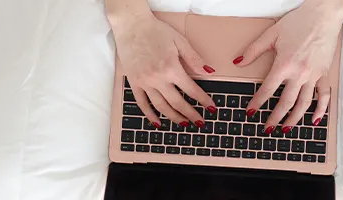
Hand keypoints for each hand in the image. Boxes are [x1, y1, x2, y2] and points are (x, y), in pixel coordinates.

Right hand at [110, 12, 217, 128]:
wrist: (132, 25)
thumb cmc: (155, 31)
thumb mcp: (179, 41)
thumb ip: (194, 59)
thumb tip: (209, 72)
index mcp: (171, 68)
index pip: (191, 90)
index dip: (203, 100)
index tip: (211, 108)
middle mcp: (157, 78)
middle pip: (177, 103)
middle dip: (191, 115)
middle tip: (200, 123)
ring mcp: (144, 82)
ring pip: (161, 107)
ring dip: (174, 118)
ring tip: (184, 124)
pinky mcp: (134, 83)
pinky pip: (142, 103)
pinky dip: (150, 115)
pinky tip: (158, 123)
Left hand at [234, 0, 342, 133]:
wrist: (323, 15)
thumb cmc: (299, 22)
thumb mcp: (272, 34)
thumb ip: (254, 50)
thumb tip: (239, 62)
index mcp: (285, 64)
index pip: (268, 89)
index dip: (258, 102)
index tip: (251, 112)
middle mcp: (300, 73)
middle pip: (286, 102)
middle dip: (275, 117)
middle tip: (267, 128)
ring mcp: (314, 75)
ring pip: (304, 103)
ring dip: (294, 119)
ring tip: (286, 129)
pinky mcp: (324, 73)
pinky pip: (324, 95)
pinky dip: (320, 110)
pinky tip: (314, 120)